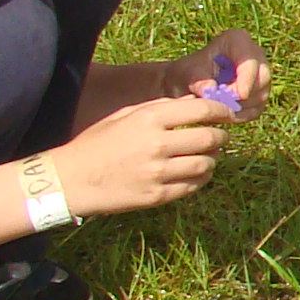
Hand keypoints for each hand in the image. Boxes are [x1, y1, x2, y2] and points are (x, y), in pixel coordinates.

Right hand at [50, 92, 235, 217]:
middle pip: (210, 139)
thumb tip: (195, 103)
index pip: (202, 112)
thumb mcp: (126, 115)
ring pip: (206, 164)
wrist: (70, 179)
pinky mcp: (157, 195)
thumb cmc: (98, 142)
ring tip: (207, 156)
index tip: (228, 114)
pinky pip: (193, 186)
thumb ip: (161, 107)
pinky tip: (195, 173)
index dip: (222, 112)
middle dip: (221, 137)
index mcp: (149, 119)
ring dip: (212, 159)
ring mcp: (158, 173)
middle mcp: (157, 144)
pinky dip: (201, 178)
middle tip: (220, 137)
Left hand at [163, 30, 270, 117]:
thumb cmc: (186, 73)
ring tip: (217, 110)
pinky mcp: (259, 94)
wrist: (185, 85)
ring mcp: (260, 74)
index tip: (237, 96)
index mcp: (238, 40)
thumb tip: (210, 90)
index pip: (251, 59)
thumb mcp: (187, 73)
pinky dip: (240, 115)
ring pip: (260, 95)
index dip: (246, 79)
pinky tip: (222, 114)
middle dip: (243, 95)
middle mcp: (255, 55)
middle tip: (223, 106)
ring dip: (240, 107)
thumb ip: (199, 80)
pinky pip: (257, 109)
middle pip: (262, 78)